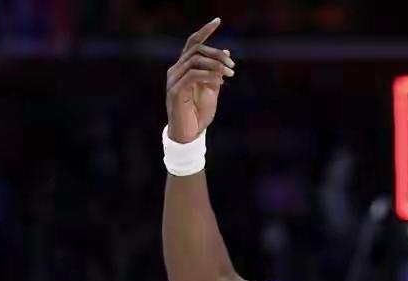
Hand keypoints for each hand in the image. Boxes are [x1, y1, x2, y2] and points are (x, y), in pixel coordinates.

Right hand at [165, 18, 235, 142]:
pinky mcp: (175, 91)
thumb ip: (217, 71)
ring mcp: (174, 80)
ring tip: (230, 74)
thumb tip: (226, 52)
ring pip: (195, 60)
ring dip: (216, 65)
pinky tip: (220, 82)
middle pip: (196, 49)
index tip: (218, 20)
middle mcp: (176, 70)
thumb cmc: (200, 113)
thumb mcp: (213, 89)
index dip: (205, 30)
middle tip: (233, 67)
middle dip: (217, 54)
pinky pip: (193, 75)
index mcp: (184, 68)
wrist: (190, 134)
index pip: (193, 43)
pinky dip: (209, 76)